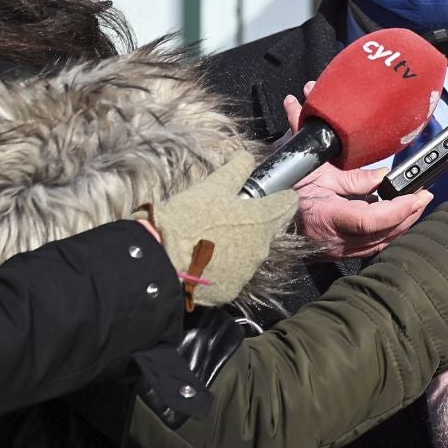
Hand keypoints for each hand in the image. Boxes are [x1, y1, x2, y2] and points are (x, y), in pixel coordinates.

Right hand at [138, 155, 297, 306]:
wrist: (160, 262)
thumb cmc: (188, 219)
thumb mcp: (211, 187)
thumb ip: (236, 170)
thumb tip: (247, 156)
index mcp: (262, 220)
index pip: (288, 203)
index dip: (280, 196)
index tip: (270, 195)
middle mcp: (261, 248)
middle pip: (266, 231)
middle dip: (251, 224)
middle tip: (224, 218)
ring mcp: (247, 272)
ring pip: (248, 254)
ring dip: (236, 246)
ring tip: (207, 241)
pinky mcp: (231, 291)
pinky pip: (231, 275)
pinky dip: (221, 268)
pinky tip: (202, 262)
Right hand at [286, 85, 429, 259]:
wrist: (260, 213)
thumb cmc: (285, 190)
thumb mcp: (319, 174)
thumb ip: (354, 178)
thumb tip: (383, 177)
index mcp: (327, 217)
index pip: (372, 220)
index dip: (398, 210)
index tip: (416, 195)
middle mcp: (333, 240)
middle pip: (382, 235)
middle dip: (408, 216)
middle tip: (424, 196)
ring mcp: (335, 250)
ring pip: (379, 244)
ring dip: (402, 225)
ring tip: (417, 206)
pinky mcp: (336, 252)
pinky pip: (370, 247)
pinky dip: (388, 233)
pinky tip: (398, 221)